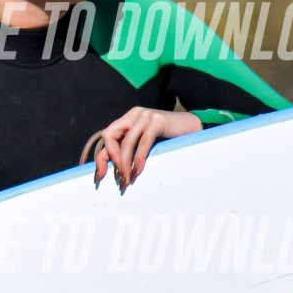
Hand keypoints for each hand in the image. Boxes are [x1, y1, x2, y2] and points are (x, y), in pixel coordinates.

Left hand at [84, 107, 198, 191]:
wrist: (193, 128)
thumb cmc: (168, 138)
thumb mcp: (144, 142)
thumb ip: (129, 149)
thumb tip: (114, 169)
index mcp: (127, 119)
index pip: (106, 136)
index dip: (101, 157)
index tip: (100, 175)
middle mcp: (133, 114)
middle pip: (110, 136)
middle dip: (111, 158)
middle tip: (118, 177)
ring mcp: (145, 115)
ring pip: (127, 142)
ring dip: (125, 163)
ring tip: (128, 178)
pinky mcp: (157, 121)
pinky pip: (143, 142)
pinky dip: (139, 158)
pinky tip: (138, 170)